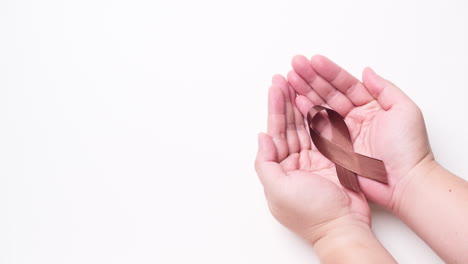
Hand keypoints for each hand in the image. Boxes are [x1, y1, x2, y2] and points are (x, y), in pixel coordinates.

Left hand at [255, 74, 371, 243]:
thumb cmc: (311, 213)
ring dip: (300, 105)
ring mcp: (314, 160)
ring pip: (305, 126)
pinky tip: (315, 101)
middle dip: (285, 102)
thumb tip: (262, 138)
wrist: (343, 226)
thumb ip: (265, 163)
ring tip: (297, 83)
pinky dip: (319, 117)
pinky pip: (324, 133)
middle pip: (288, 126)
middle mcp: (295, 163)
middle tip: (284, 78)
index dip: (275, 109)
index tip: (275, 88)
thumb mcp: (278, 190)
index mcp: (279, 170)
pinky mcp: (333, 159)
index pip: (275, 132)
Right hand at [287, 55, 433, 211]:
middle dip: (311, 78)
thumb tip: (366, 71)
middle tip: (295, 64)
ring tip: (290, 78)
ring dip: (304, 91)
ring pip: (320, 107)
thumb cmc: (408, 149)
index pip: (345, 84)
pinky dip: (306, 113)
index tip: (314, 60)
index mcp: (370, 107)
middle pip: (329, 93)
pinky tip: (295, 100)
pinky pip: (317, 127)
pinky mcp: (333, 149)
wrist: (404, 182)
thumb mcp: (404, 110)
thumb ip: (384, 89)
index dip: (329, 72)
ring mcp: (342, 133)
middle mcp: (354, 118)